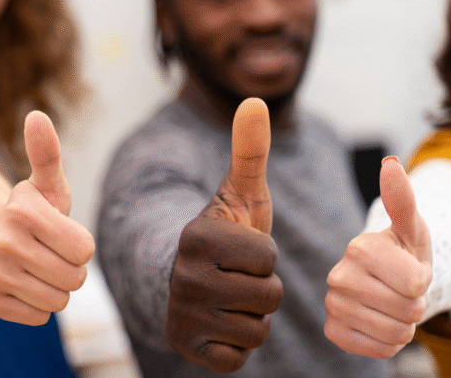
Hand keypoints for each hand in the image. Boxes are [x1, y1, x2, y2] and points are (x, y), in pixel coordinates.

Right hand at [0, 111, 94, 324]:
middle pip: (74, 280)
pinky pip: (38, 316)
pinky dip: (37, 304)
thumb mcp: (46, 182)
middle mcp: (2, 242)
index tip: (61, 233)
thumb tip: (37, 115)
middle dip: (71, 269)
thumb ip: (47, 153)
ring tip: (38, 267)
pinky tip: (23, 283)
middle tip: (50, 253)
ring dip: (56, 288)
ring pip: (57, 302)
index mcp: (23, 211)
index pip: (85, 251)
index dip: (80, 245)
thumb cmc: (31, 210)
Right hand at [166, 98, 282, 373]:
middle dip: (263, 288)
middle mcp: (182, 277)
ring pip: (257, 328)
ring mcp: (182, 315)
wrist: (190, 279)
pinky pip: (240, 357)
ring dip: (253, 315)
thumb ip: (250, 150)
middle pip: (268, 296)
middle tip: (237, 276)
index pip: (267, 258)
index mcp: (197, 237)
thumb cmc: (224, 234)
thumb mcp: (238, 193)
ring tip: (230, 297)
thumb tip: (256, 99)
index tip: (240, 250)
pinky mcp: (187, 348)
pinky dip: (237, 343)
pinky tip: (220, 322)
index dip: (265, 254)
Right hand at [324, 156, 431, 357]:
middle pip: (408, 310)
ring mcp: (332, 304)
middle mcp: (338, 275)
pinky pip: (376, 350)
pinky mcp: (332, 330)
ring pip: (394, 334)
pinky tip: (378, 323)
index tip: (410, 271)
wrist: (385, 282)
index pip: (417, 284)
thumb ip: (402, 199)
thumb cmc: (402, 252)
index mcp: (359, 248)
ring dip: (403, 325)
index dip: (424, 281)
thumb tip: (390, 164)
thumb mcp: (411, 227)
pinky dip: (386, 343)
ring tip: (392, 306)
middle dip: (415, 305)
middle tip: (402, 291)